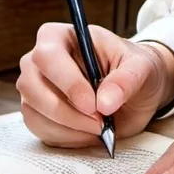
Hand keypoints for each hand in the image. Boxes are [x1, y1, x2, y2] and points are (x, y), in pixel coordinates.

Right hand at [17, 23, 173, 147]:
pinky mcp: (37, 114)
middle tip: (100, 121)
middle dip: (67, 110)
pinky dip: (67, 137)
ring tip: (101, 126)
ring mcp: (35, 88)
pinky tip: (90, 132)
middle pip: (32, 86)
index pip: (48, 54)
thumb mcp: (141, 68)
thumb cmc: (135, 69)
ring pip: (34, 112)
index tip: (92, 104)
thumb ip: (126, 80)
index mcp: (64, 36)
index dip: (67, 81)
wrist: (136, 91)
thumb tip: (105, 102)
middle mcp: (41, 61)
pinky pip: (40, 130)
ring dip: (69, 126)